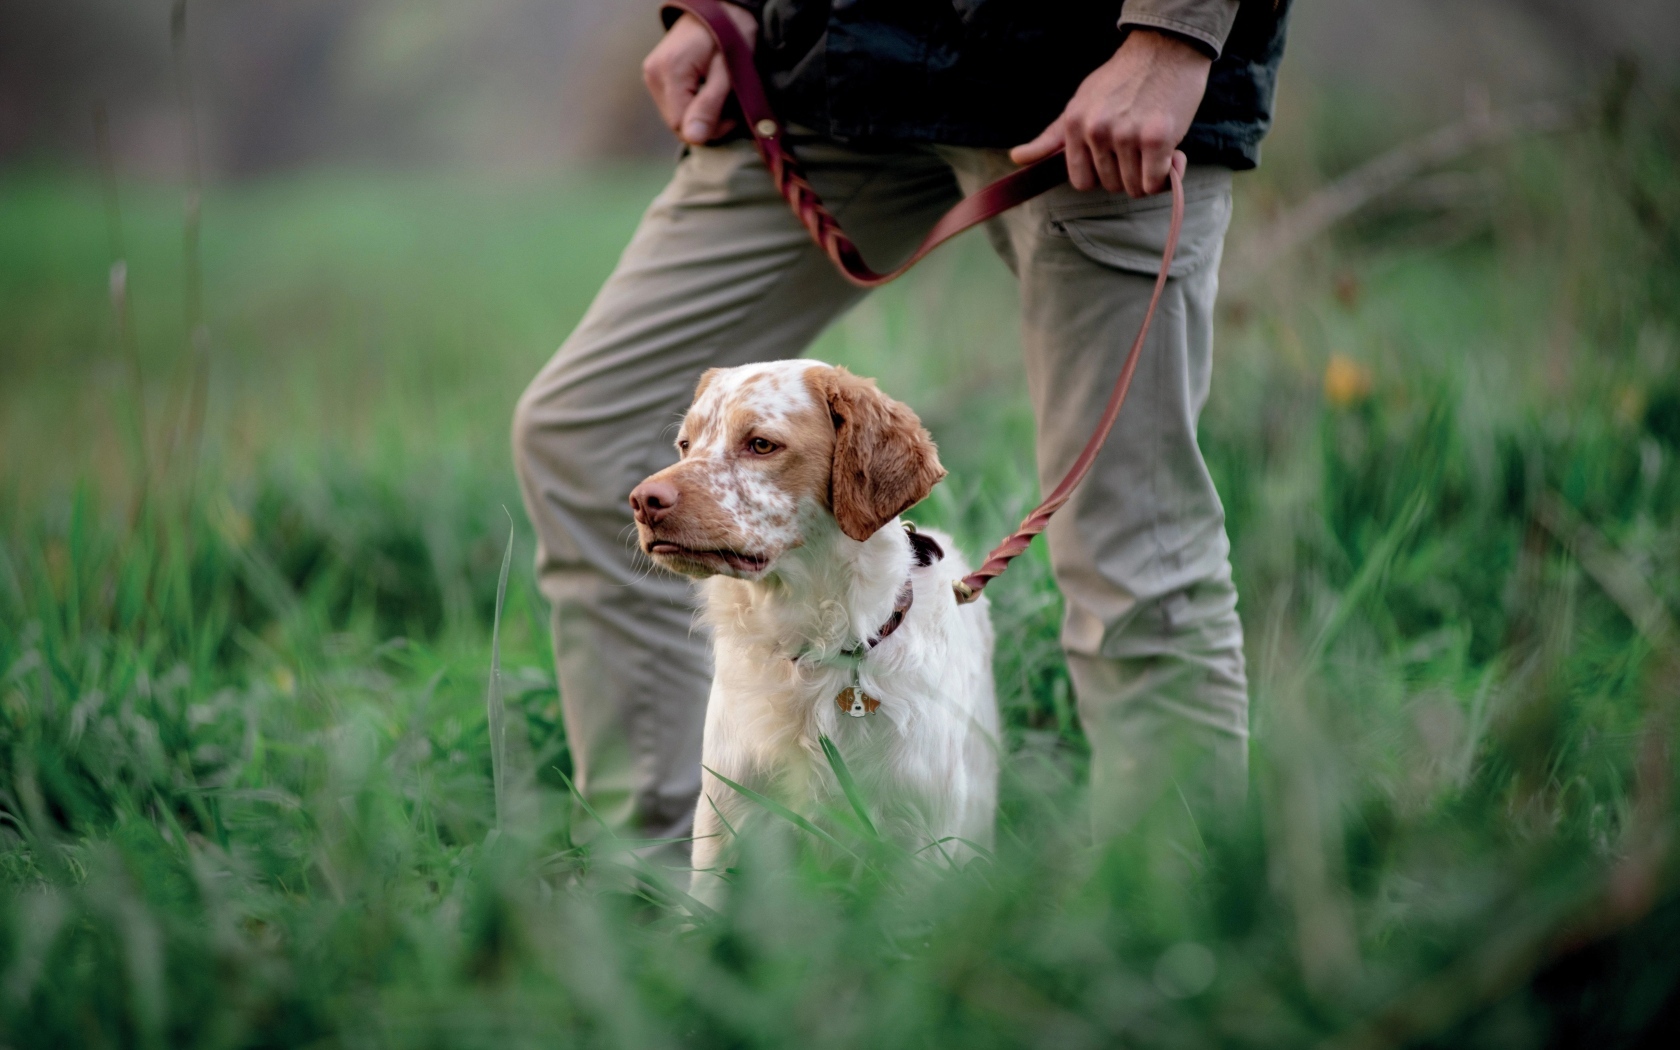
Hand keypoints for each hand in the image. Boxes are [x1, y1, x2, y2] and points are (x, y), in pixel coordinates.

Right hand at [641, 9, 757, 145]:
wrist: (720, 6)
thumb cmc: (731, 34)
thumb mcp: (727, 70)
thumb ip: (710, 104)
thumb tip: (694, 139)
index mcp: (670, 71)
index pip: (682, 126)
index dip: (710, 128)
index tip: (732, 114)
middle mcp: (653, 74)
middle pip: (677, 124)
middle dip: (705, 121)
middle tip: (728, 103)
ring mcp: (651, 74)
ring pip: (675, 117)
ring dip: (699, 113)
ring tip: (718, 93)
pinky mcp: (655, 76)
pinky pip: (673, 105)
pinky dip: (692, 104)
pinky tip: (705, 89)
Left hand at [1010, 29, 1210, 196]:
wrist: (1164, 50)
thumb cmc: (1122, 80)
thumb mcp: (1079, 103)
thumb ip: (1052, 137)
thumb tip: (1016, 158)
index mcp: (1074, 124)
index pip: (1082, 182)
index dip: (1101, 175)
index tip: (1114, 157)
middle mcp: (1096, 131)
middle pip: (1111, 186)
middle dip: (1128, 173)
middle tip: (1138, 144)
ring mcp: (1126, 135)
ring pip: (1135, 188)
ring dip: (1149, 175)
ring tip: (1152, 145)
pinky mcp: (1157, 138)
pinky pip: (1156, 183)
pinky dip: (1167, 175)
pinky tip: (1172, 153)